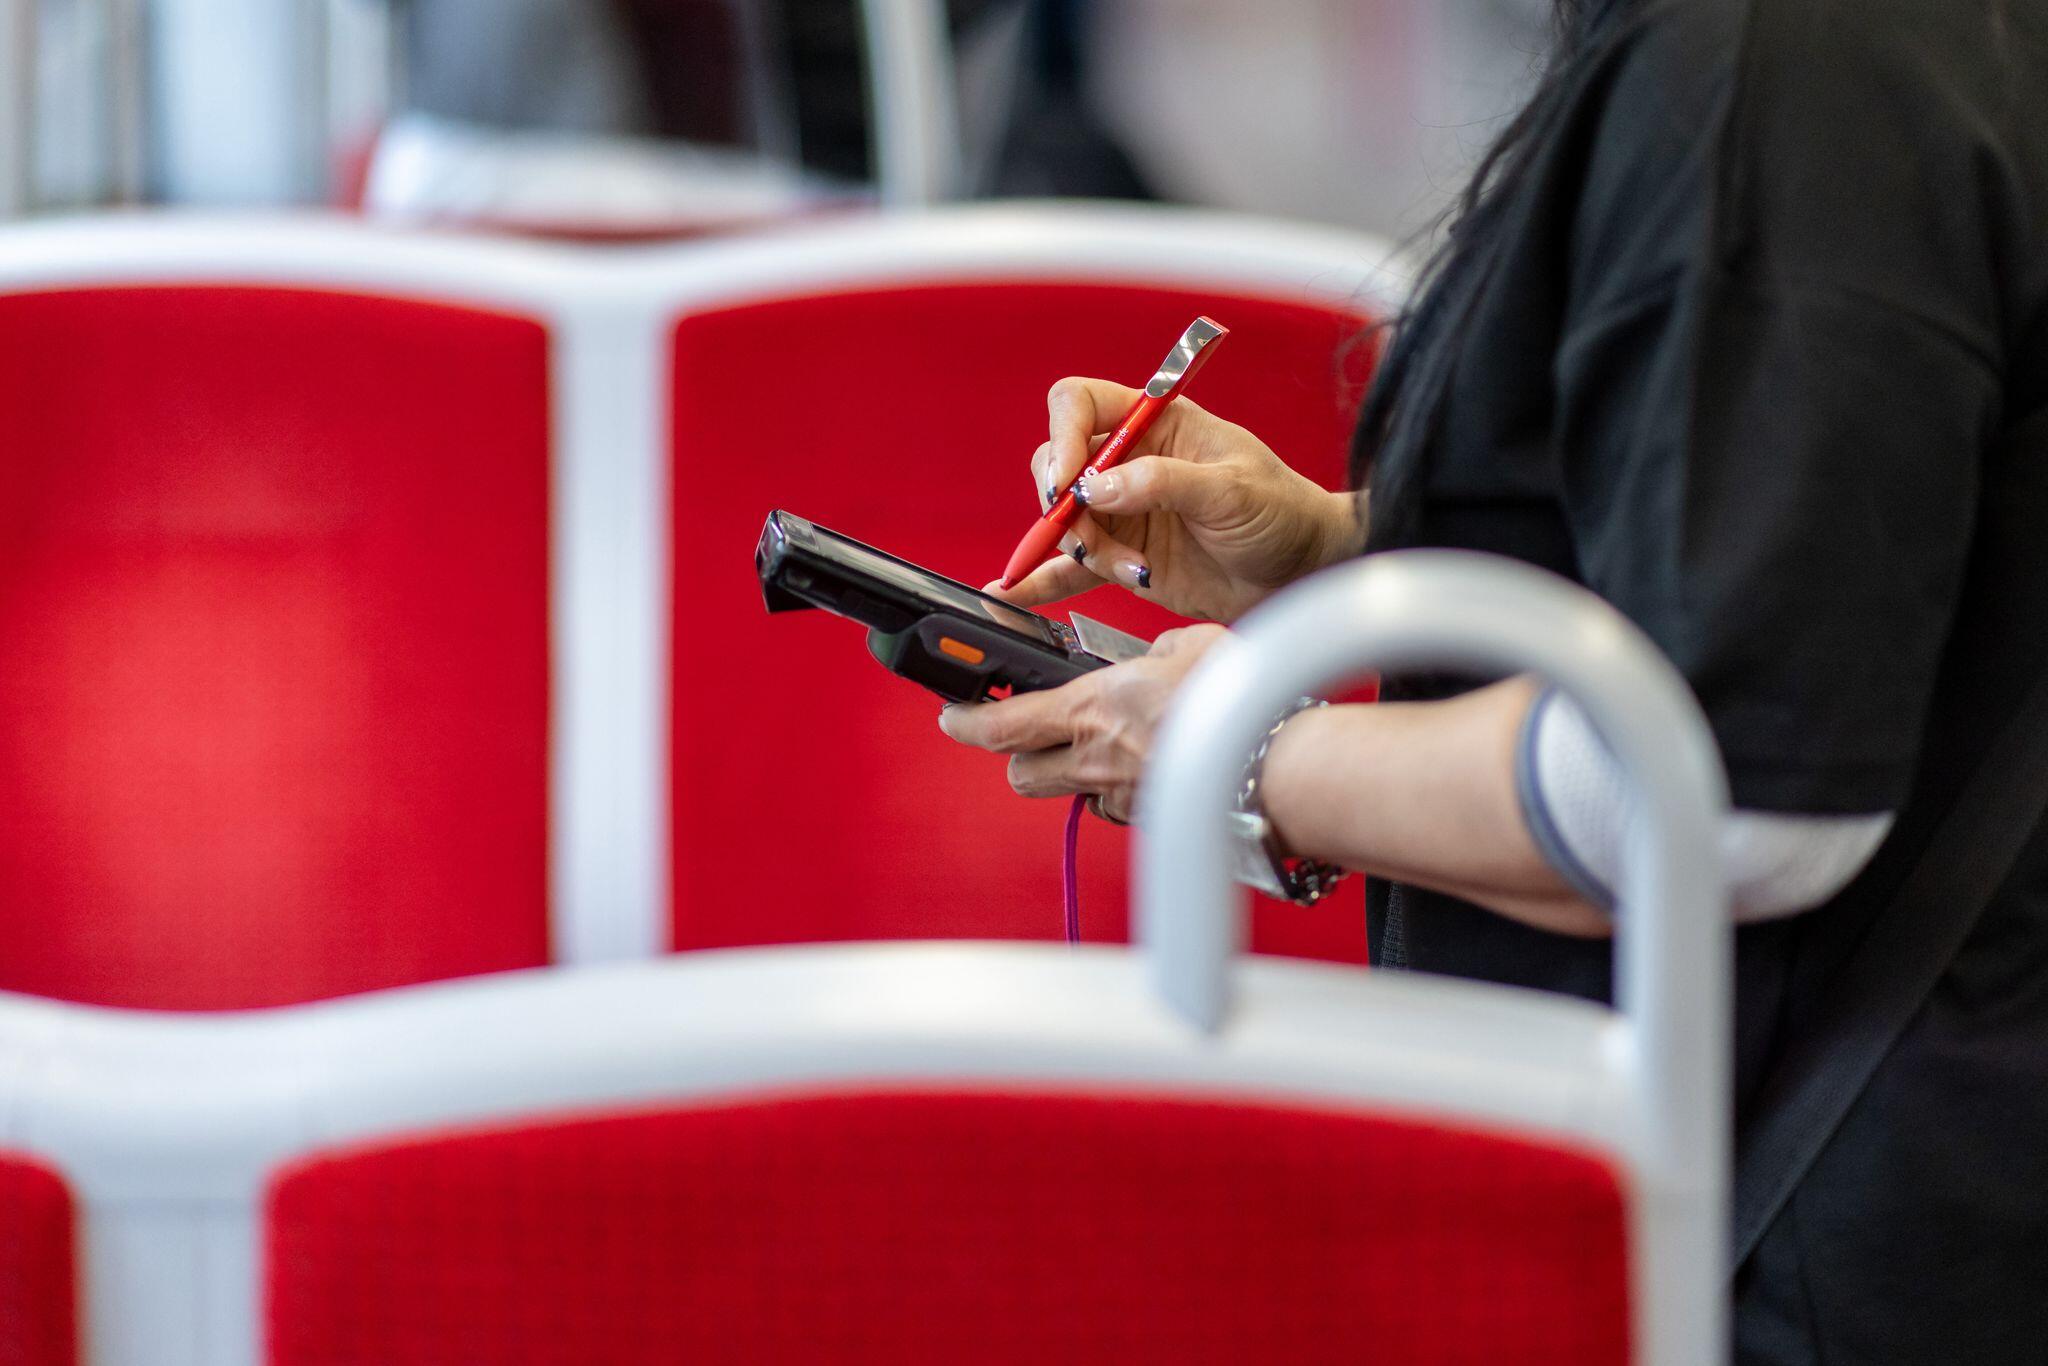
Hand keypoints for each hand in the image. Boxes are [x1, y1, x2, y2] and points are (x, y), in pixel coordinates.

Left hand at [936, 625, 1227, 822]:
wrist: (1276, 763)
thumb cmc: (1236, 701)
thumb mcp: (1186, 645)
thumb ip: (1152, 653)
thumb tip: (1150, 661)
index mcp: (1091, 708)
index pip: (1003, 725)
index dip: (966, 723)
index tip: (950, 716)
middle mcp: (1095, 758)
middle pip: (1021, 774)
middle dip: (1017, 757)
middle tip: (1029, 736)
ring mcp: (1121, 796)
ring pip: (1070, 794)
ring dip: (1073, 775)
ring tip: (1105, 749)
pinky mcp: (1150, 819)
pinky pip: (1118, 806)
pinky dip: (1122, 789)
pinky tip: (1152, 768)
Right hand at [989, 377, 1362, 621]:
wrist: (1304, 574)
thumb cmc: (1283, 513)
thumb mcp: (1229, 490)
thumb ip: (1162, 483)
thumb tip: (1096, 486)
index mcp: (1157, 423)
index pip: (1082, 404)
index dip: (1064, 435)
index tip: (1068, 478)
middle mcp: (1132, 462)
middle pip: (1059, 464)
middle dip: (1064, 502)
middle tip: (1087, 533)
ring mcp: (1125, 512)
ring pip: (1066, 521)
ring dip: (1084, 550)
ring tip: (1133, 571)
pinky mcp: (1125, 558)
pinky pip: (1072, 567)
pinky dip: (1044, 579)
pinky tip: (1016, 592)